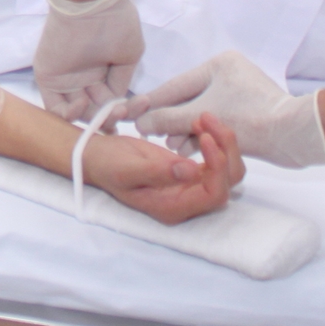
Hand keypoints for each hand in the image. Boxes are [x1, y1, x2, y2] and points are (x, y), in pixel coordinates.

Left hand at [32, 0, 142, 119]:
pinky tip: (83, 104)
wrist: (91, 1)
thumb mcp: (129, 54)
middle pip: (95, 110)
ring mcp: (65, 78)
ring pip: (78, 112)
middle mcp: (83, 76)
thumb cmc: (115, 23)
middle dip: (111, 118)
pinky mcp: (48, 77)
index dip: (122, 112)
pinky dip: (69, 114)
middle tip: (122, 114)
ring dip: (94, 118)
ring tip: (111, 110)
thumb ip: (121, 81)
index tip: (136, 112)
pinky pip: (55, 106)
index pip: (109, 101)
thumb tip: (116, 99)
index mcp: (102, 69)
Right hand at [85, 115, 241, 224]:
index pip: (213, 195)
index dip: (217, 167)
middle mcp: (187, 201)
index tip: (205, 138)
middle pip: (227, 183)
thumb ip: (159, 172)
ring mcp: (190, 187)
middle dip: (225, 151)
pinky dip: (213, 141)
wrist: (97, 157)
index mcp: (174, 207)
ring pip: (225, 171)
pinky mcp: (189, 172)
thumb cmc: (108, 165)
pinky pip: (214, 160)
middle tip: (208, 120)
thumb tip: (193, 171)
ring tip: (205, 118)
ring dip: (223, 144)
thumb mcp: (128, 169)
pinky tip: (200, 122)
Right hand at [122, 50, 324, 167]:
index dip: (151, 103)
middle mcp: (228, 74)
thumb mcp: (201, 117)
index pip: (175, 86)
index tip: (130, 114)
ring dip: (185, 130)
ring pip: (201, 113)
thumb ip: (167, 118)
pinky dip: (203, 134)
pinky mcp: (248, 112)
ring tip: (171, 146)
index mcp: (218, 64)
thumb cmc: (248, 118)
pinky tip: (188, 148)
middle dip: (170, 120)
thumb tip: (140, 122)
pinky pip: (216, 121)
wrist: (294, 136)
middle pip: (188, 100)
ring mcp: (239, 93)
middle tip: (150, 135)